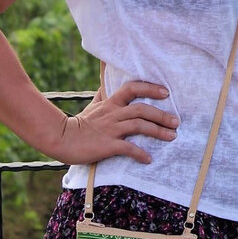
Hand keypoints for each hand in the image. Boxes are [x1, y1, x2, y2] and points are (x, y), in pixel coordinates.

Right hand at [54, 80, 177, 164]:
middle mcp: (113, 114)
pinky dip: (140, 153)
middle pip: (141, 109)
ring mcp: (110, 129)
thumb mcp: (93, 105)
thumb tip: (107, 79)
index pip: (132, 88)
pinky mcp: (107, 145)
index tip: (166, 93)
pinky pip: (127, 148)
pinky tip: (148, 159)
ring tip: (171, 137)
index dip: (150, 88)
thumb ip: (104, 94)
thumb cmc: (80, 124)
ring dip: (157, 131)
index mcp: (111, 103)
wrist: (61, 139)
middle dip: (161, 115)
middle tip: (176, 122)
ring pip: (138, 126)